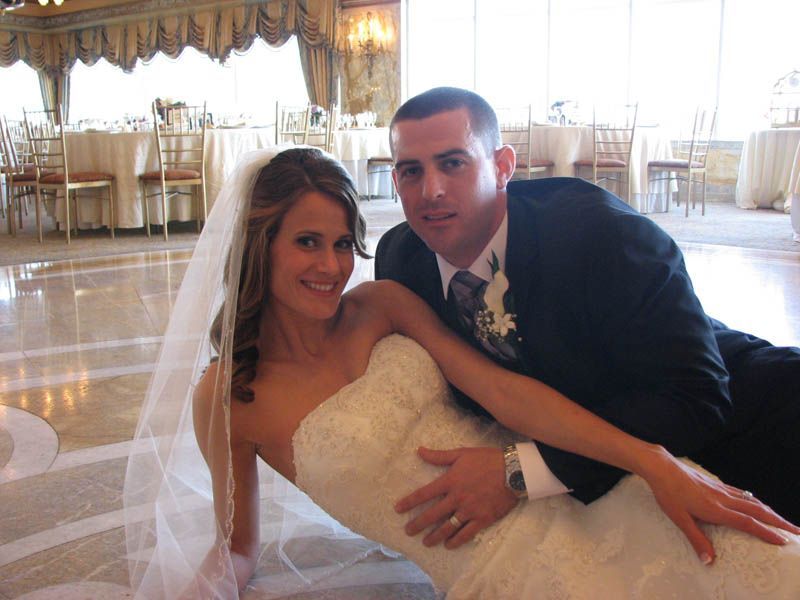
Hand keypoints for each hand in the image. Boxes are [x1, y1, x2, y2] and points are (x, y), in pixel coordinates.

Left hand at [394, 446, 518, 548]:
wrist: (514, 471)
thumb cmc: (487, 460)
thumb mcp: (461, 453)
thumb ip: (439, 456)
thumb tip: (419, 451)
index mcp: (450, 481)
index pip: (424, 494)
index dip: (409, 502)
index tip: (398, 509)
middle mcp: (457, 498)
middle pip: (432, 515)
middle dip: (418, 524)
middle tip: (408, 531)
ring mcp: (469, 511)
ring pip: (447, 528)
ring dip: (434, 536)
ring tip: (425, 542)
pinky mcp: (482, 520)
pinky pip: (466, 534)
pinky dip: (456, 541)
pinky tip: (448, 545)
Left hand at [641, 447, 799, 563]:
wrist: (661, 467)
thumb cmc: (668, 493)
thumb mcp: (679, 519)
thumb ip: (696, 539)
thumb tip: (709, 561)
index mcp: (716, 509)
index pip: (748, 523)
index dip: (767, 533)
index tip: (784, 541)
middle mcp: (723, 498)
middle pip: (757, 510)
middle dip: (778, 521)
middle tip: (796, 531)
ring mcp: (720, 489)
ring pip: (751, 500)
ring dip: (769, 511)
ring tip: (781, 520)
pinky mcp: (715, 483)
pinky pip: (740, 492)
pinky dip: (753, 500)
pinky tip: (754, 502)